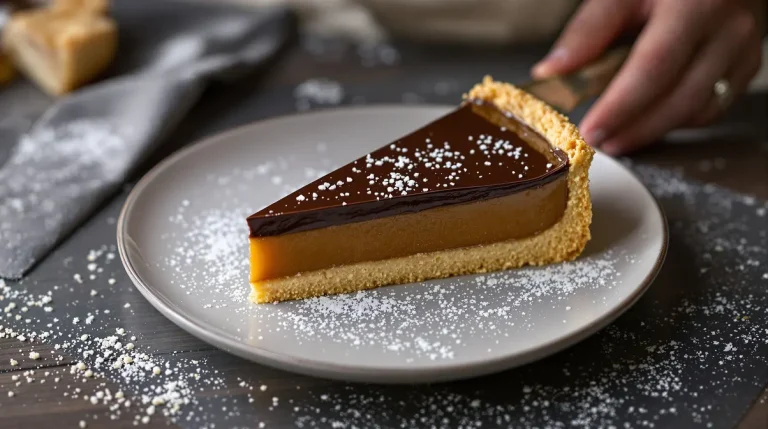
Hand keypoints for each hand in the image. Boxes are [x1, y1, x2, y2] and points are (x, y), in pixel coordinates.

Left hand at [531, 0, 765, 155]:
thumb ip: (589, 30)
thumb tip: (552, 70)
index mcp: (694, 4)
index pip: (654, 67)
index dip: (620, 106)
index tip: (590, 130)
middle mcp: (728, 28)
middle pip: (679, 97)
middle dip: (634, 128)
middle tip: (598, 142)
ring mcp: (743, 49)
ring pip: (698, 109)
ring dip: (653, 130)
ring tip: (616, 137)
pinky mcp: (746, 66)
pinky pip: (712, 108)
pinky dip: (676, 121)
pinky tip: (647, 122)